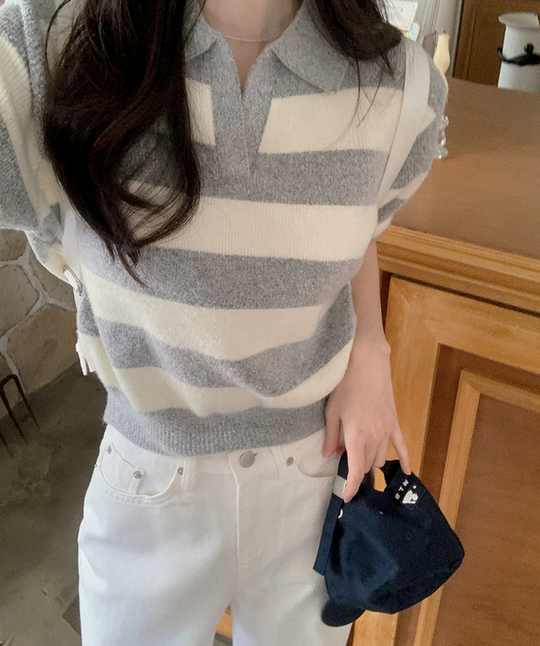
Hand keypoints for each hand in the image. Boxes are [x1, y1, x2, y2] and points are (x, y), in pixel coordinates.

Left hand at [322, 341, 410, 502]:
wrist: (367, 363)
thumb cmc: (345, 384)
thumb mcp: (332, 411)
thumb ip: (332, 435)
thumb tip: (329, 454)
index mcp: (357, 437)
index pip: (356, 471)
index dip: (352, 487)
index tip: (347, 498)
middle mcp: (375, 438)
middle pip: (367, 465)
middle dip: (357, 469)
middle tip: (344, 463)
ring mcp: (387, 431)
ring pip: (380, 457)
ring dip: (370, 461)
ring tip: (359, 457)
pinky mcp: (395, 422)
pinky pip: (402, 446)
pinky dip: (405, 460)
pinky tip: (407, 472)